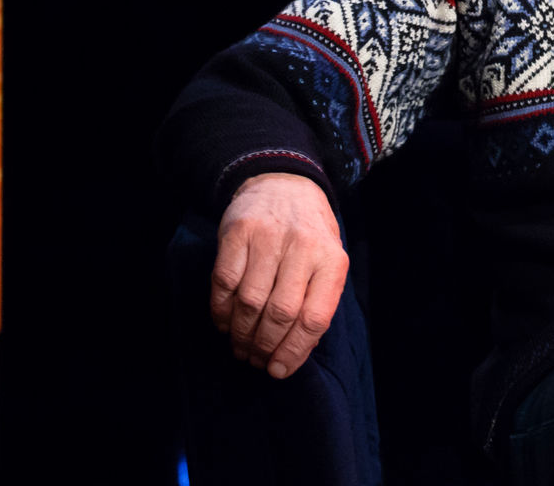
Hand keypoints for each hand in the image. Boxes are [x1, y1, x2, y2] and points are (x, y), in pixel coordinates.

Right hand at [209, 172, 347, 378]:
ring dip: (241, 334)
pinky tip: (224, 323)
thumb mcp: (328, 260)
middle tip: (256, 361)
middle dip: (265, 346)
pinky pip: (224, 282)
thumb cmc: (309, 234)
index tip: (278, 371)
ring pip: (250, 301)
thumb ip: (317, 300)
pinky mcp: (238, 232)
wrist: (283, 183)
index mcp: (332, 260)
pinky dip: (221, 310)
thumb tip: (294, 352)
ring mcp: (269, 237)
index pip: (314, 318)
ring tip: (240, 348)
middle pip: (280, 313)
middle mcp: (302, 247)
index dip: (294, 351)